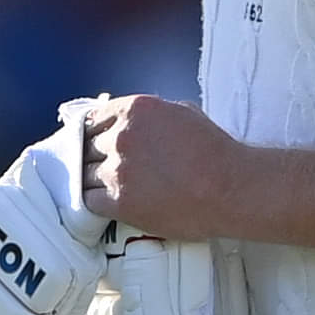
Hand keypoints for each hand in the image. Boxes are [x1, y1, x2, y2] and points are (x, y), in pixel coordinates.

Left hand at [78, 95, 247, 241]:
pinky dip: (94, 203)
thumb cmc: (215, 151)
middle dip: (94, 157)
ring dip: (92, 181)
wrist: (231, 189)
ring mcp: (117, 170)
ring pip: (83, 174)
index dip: (93, 133)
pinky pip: (88, 201)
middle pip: (85, 147)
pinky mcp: (119, 202)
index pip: (92, 118)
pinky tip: (105, 204)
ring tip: (108, 188)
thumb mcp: (183, 113)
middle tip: (105, 168)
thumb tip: (134, 121)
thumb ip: (151, 115)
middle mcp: (121, 136)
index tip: (95, 143)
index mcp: (135, 109)